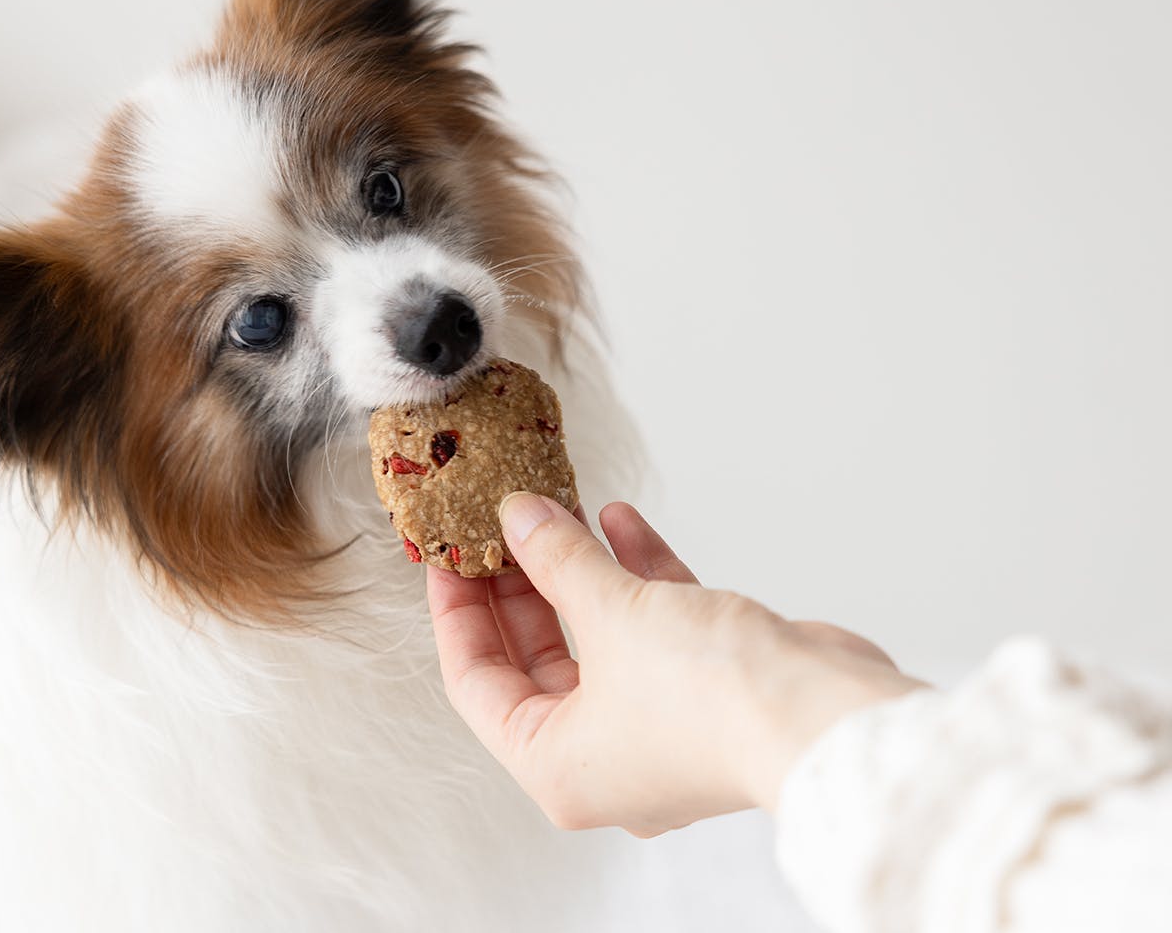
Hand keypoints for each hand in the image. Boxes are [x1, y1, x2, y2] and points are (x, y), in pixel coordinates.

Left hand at [426, 494, 922, 836]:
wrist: (828, 716)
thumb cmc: (715, 702)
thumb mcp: (612, 613)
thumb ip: (557, 560)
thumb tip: (517, 516)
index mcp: (556, 766)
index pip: (476, 684)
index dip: (457, 612)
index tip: (447, 556)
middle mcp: (602, 757)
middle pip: (536, 658)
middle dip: (519, 583)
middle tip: (496, 526)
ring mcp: (656, 726)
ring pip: (597, 638)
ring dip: (578, 570)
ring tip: (555, 508)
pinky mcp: (705, 693)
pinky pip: (652, 628)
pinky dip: (636, 576)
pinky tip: (622, 521)